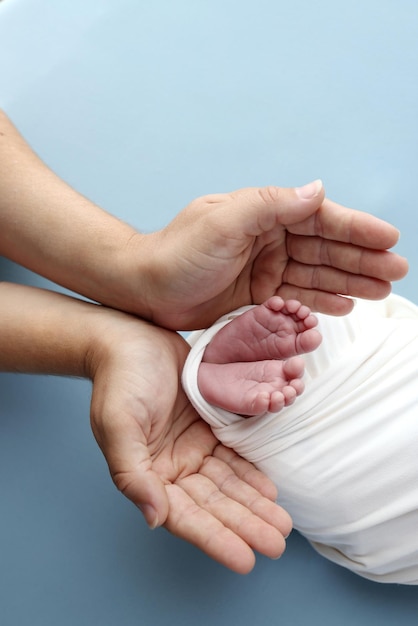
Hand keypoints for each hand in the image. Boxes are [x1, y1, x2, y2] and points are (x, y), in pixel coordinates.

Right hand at [88, 315, 291, 573]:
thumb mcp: (118, 424)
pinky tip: (270, 490)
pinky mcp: (208, 426)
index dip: (215, 538)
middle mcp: (173, 467)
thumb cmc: (119, 380)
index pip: (186, 516)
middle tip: (277, 545)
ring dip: (254, 505)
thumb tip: (153, 518)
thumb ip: (133, 473)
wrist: (131, 339)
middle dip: (245, 525)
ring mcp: (192, 447)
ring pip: (229, 484)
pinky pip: (234, 455)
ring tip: (282, 524)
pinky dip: (251, 473)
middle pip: (215, 504)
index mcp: (149, 473)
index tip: (245, 560)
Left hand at [133, 181, 407, 328]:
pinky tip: (346, 304)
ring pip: (317, 275)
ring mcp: (265, 268)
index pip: (320, 219)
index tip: (389, 239)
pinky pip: (298, 298)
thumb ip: (271, 204)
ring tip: (381, 290)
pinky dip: (322, 301)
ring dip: (350, 281)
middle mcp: (269, 239)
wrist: (145, 289)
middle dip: (362, 259)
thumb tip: (318, 188)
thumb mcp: (223, 221)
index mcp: (264, 214)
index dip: (356, 230)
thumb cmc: (177, 253)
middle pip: (325, 248)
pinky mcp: (257, 297)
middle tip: (396, 271)